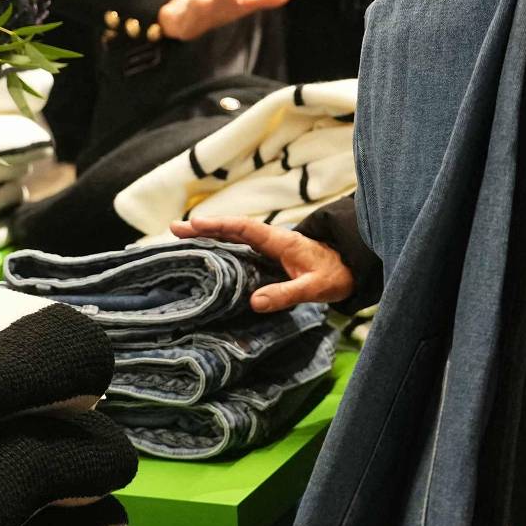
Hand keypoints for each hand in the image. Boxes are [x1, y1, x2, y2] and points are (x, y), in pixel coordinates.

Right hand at [169, 212, 353, 310]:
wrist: (351, 267)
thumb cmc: (335, 275)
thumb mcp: (314, 288)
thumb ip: (287, 293)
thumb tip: (254, 302)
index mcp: (279, 240)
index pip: (244, 228)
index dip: (219, 225)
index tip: (195, 223)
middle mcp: (270, 239)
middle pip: (231, 229)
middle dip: (204, 227)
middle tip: (174, 228)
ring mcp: (268, 247)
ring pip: (233, 237)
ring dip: (209, 235)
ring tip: (181, 237)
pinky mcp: (268, 257)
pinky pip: (239, 248)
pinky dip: (220, 246)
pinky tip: (205, 253)